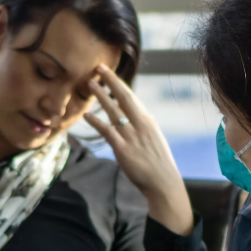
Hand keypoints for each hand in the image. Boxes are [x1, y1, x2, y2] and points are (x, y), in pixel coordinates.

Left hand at [83, 65, 193, 235]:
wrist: (163, 183)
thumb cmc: (159, 163)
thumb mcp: (155, 139)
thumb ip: (146, 127)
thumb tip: (144, 116)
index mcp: (148, 121)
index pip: (131, 97)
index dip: (119, 84)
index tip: (109, 72)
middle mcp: (141, 124)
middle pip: (124, 97)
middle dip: (111, 81)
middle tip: (99, 67)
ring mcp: (132, 136)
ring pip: (114, 111)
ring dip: (101, 96)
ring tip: (90, 84)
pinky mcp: (123, 150)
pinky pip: (107, 132)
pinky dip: (96, 122)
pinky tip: (86, 115)